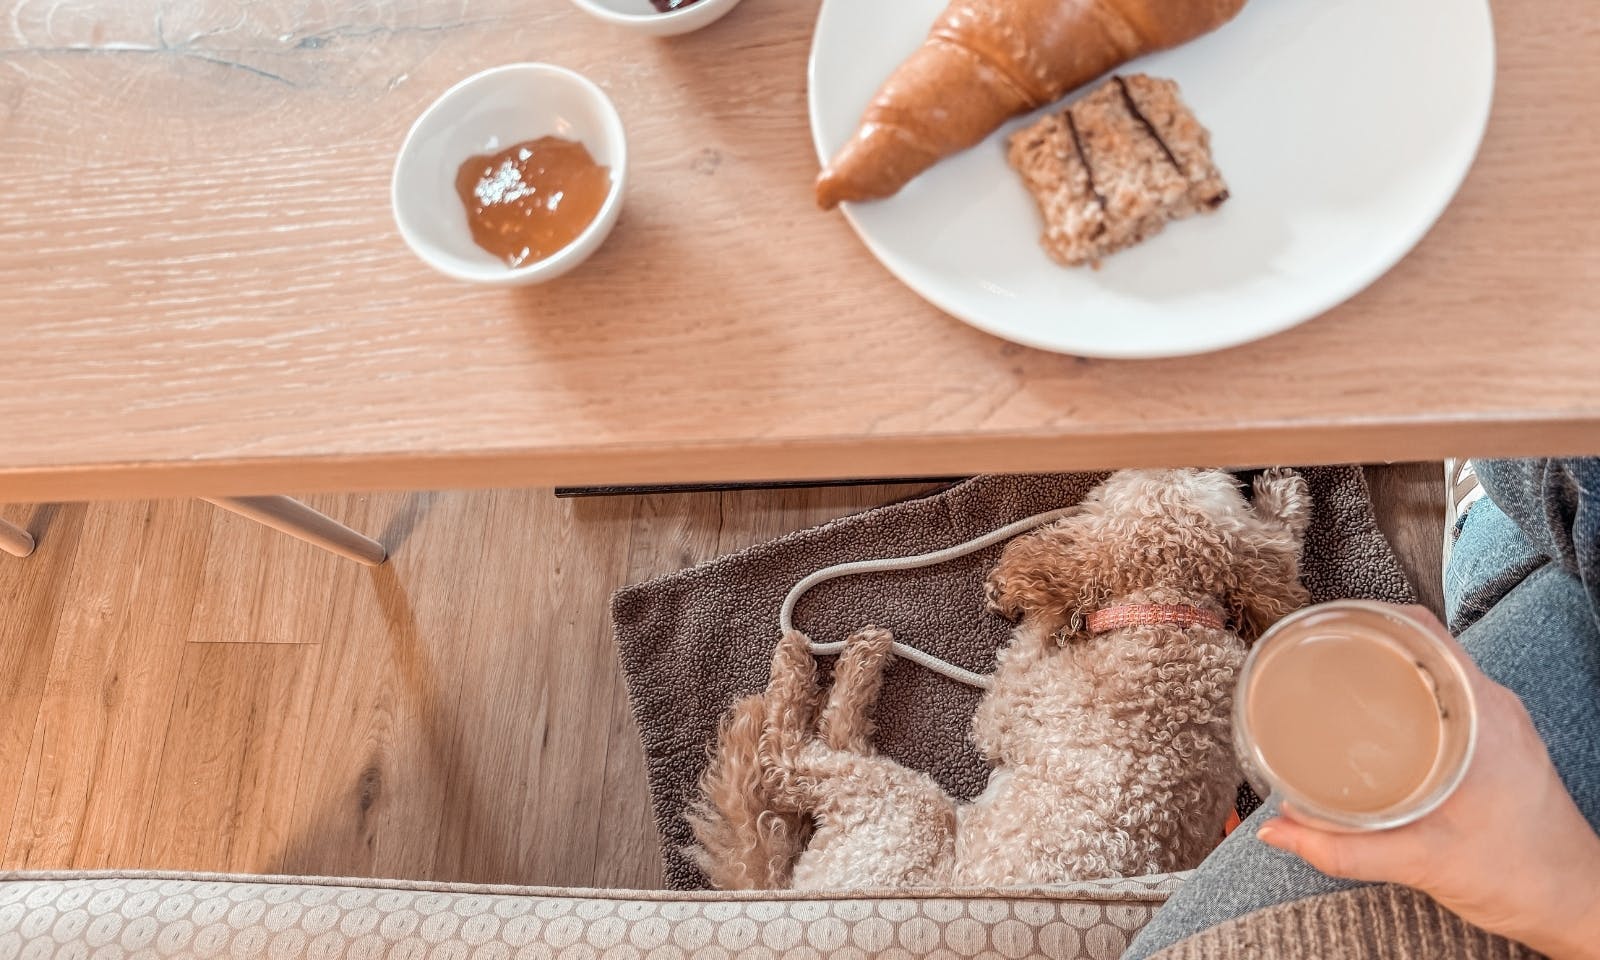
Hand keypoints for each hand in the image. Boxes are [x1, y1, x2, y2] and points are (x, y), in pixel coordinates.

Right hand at [1255, 606, 1599, 959]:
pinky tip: (1376, 723)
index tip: (1326, 623)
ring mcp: (1500, 724)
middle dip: (1366, 642)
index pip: (1424, 632)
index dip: (1370, 616)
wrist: (1573, 903)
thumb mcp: (1420, 862)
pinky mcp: (1499, 744)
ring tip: (1336, 683)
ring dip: (1388, 670)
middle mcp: (1493, 709)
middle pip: (1423, 646)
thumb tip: (1281, 830)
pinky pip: (1446, 698)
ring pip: (1435, 673)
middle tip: (1316, 654)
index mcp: (1481, 717)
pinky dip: (1407, 697)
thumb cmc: (1520, 877)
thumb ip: (1341, 850)